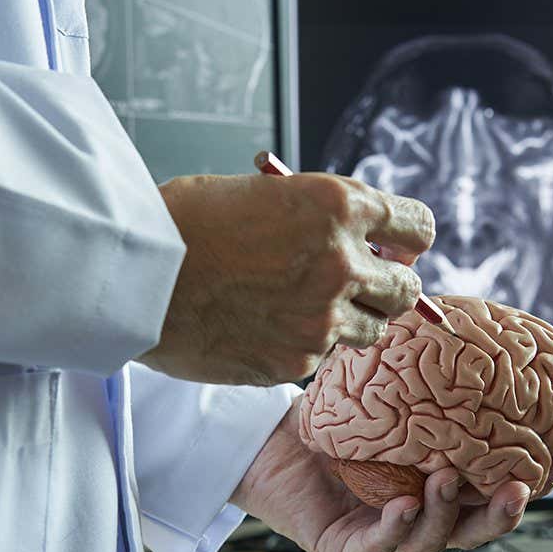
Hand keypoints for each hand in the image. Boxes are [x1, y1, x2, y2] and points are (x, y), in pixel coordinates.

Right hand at [139, 173, 434, 384]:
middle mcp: (342, 262)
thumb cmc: (186, 223)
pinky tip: (264, 326)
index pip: (419, 227)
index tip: (394, 247)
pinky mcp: (297, 359)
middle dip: (387, 286)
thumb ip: (320, 213)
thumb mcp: (263, 192)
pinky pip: (324, 355)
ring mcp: (323, 318)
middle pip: (407, 289)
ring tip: (299, 304)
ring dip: (349, 319)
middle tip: (355, 283)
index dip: (407, 238)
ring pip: (372, 329)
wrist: (133, 275)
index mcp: (338, 205)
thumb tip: (362, 237)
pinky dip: (305, 344)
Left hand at [230, 402, 531, 551]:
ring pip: (427, 539)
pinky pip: (375, 545)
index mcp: (430, 485)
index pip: (483, 493)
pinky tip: (403, 505)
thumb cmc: (324, 417)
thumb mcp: (380, 394)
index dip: (515, 486)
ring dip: (444, 515)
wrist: (262, 439)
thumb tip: (454, 317)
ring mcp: (378, 536)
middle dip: (497, 515)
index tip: (546, 467)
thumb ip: (419, 376)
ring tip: (444, 481)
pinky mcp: (341, 551)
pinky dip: (393, 528)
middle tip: (518, 491)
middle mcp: (411, 514)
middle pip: (468, 528)